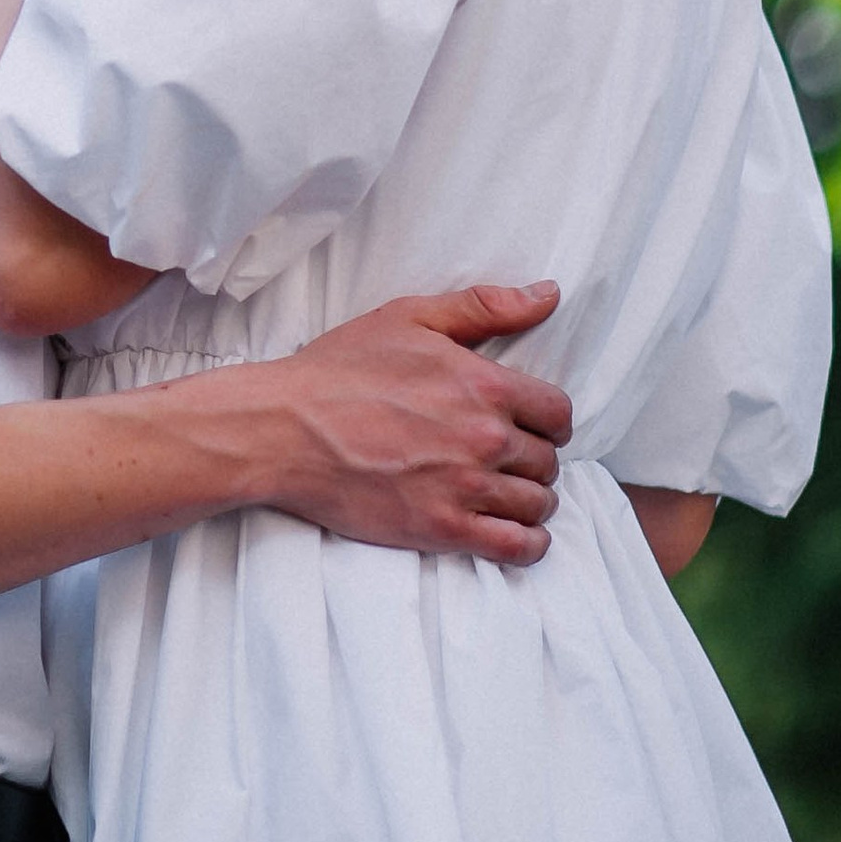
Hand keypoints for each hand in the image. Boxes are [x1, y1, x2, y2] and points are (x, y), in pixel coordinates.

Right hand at [219, 283, 570, 566]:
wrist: (283, 429)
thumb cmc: (339, 370)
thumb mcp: (409, 318)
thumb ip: (484, 307)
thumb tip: (548, 294)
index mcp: (483, 384)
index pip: (558, 412)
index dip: (549, 420)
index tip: (533, 426)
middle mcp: (484, 437)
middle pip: (548, 461)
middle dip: (534, 460)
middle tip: (509, 460)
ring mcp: (465, 487)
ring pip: (537, 504)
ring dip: (531, 500)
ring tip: (508, 494)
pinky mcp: (442, 529)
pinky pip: (517, 547)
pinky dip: (528, 543)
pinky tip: (517, 533)